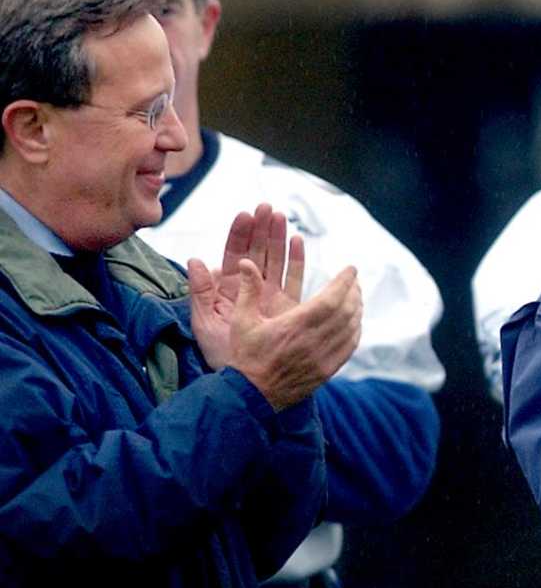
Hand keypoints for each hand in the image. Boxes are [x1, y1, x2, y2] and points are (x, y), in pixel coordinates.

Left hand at [189, 203, 305, 369]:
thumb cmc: (222, 354)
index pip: (234, 254)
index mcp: (228, 290)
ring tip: (282, 217)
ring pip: (275, 260)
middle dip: (262, 229)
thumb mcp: (204, 322)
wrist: (247, 380)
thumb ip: (199, 291)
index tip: (246, 214)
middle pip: (257, 252)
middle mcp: (250, 289)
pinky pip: (293, 278)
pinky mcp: (288, 306)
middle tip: (268, 207)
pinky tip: (298, 242)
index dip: (239, 234)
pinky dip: (295, 260)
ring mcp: (270, 297)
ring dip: (278, 238)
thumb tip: (194, 260)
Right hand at [219, 263, 362, 409]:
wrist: (252, 396)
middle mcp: (313, 341)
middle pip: (346, 311)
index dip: (344, 282)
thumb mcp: (241, 322)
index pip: (330, 299)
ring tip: (355, 296)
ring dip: (356, 309)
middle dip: (353, 292)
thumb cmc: (245, 357)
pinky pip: (350, 346)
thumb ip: (248, 291)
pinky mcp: (328, 370)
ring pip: (351, 328)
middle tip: (353, 280)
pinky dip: (355, 330)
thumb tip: (245, 262)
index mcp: (294, 326)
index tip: (351, 269)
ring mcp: (323, 357)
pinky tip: (354, 321)